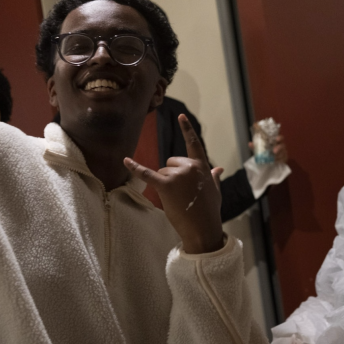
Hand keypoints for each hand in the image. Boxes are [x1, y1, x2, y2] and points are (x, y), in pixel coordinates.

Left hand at [125, 114, 223, 253]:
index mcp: (202, 166)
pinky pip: (147, 173)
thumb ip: (213, 177)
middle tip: (180, 193)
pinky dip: (135, 167)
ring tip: (176, 199)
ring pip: (161, 171)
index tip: (181, 116)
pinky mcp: (165, 185)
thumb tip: (219, 169)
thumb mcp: (215, 191)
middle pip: (170, 162)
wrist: (203, 228)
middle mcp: (190, 167)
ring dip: (164, 184)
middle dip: (171, 175)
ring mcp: (177, 175)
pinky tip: (125, 160)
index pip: (194, 143)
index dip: (187, 129)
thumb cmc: (210, 211)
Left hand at [248, 135, 288, 163]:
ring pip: (283, 153)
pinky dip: (279, 161)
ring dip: (278, 156)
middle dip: (279, 148)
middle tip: (274, 151)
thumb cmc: (266, 151)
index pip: (280, 137)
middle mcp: (281, 145)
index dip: (279, 137)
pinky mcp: (284, 159)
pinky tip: (275, 162)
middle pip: (282, 145)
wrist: (269, 159)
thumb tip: (250, 143)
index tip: (276, 139)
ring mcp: (283, 152)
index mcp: (276, 141)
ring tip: (274, 159)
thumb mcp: (259, 148)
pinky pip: (283, 160)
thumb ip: (255, 146)